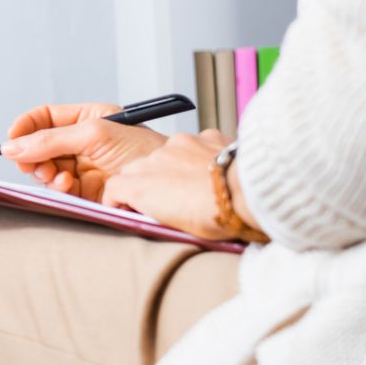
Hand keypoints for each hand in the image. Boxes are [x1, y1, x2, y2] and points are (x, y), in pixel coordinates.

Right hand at [0, 101, 167, 201]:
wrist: (168, 184)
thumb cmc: (144, 151)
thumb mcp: (94, 135)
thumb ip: (50, 140)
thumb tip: (12, 146)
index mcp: (87, 119)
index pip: (45, 118)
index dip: (25, 127)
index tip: (11, 140)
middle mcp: (83, 142)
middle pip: (40, 144)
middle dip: (32, 154)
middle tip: (31, 163)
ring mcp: (83, 166)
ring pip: (45, 167)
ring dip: (44, 171)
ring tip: (56, 176)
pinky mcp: (86, 190)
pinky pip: (58, 186)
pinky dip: (56, 186)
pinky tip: (65, 184)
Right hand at [104, 130, 236, 239]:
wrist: (250, 193)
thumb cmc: (217, 217)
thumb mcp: (177, 228)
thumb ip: (156, 214)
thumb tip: (154, 211)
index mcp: (141, 186)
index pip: (115, 187)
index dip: (120, 199)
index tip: (129, 208)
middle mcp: (154, 160)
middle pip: (137, 167)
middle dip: (145, 181)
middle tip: (165, 199)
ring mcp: (179, 144)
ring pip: (166, 153)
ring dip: (173, 167)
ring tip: (195, 185)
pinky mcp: (204, 136)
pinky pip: (195, 144)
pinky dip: (199, 155)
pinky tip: (214, 170)